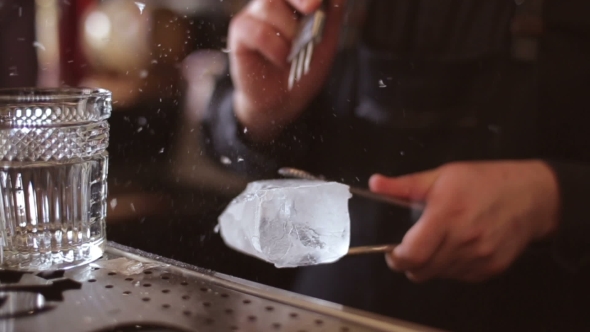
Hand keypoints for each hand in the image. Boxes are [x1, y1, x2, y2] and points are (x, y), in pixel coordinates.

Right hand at [228, 0, 343, 141]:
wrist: (283, 100)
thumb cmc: (302, 69)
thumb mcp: (325, 43)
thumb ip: (331, 17)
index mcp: (292, 2)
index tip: (318, 1)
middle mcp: (271, 3)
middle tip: (312, 7)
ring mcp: (253, 15)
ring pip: (269, 7)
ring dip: (290, 32)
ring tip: (294, 52)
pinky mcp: (240, 32)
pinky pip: (258, 31)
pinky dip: (275, 47)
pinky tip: (280, 59)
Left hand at [369, 161, 559, 282]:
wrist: (531, 196)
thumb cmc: (484, 182)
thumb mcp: (441, 176)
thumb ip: (405, 185)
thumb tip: (375, 183)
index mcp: (446, 215)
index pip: (412, 254)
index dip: (396, 258)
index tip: (393, 251)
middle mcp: (463, 240)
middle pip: (421, 271)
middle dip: (410, 262)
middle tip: (412, 247)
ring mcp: (479, 257)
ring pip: (438, 275)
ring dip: (431, 265)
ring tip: (439, 242)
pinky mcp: (491, 269)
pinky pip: (459, 277)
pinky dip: (451, 267)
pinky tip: (457, 247)